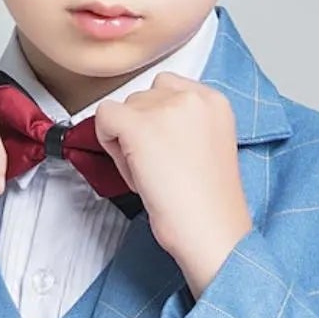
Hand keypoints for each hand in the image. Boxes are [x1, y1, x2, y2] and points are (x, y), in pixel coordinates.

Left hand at [90, 72, 251, 290]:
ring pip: (123, 108)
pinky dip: (107, 142)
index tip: (164, 147)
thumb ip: (184, 125)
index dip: (157, 119)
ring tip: (148, 172)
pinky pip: (104, 117)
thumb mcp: (206, 146)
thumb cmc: (209, 204)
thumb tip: (148, 123)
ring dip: (126, 138)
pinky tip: (131, 168)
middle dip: (141, 129)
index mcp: (214, 101)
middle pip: (142, 98)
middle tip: (156, 166)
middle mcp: (192, 97)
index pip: (168, 87)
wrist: (211, 230)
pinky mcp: (139, 126)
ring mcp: (165, 108)